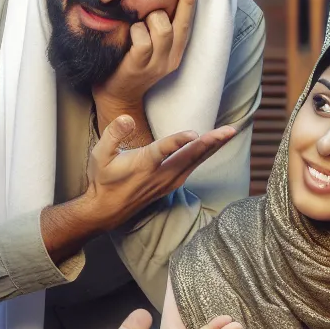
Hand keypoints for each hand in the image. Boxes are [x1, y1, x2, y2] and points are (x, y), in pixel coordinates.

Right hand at [82, 114, 235, 231]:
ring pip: (195, 162)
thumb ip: (113, 134)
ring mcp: (168, 182)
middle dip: (211, 142)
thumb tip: (127, 118)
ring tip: (229, 133)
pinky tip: (215, 146)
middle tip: (230, 130)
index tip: (194, 133)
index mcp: (143, 164)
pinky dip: (205, 155)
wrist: (106, 210)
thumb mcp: (99, 155)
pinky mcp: (171, 184)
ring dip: (214, 147)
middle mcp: (160, 174)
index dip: (178, 141)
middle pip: (190, 156)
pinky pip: (193, 167)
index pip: (163, 150)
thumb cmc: (102, 180)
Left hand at [93, 0, 196, 109]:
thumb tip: (156, 0)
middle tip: (143, 21)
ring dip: (145, 22)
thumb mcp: (150, 47)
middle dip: (159, 12)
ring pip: (161, 27)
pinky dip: (134, 33)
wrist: (116, 96)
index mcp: (175, 51)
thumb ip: (156, 28)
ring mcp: (156, 64)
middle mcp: (170, 58)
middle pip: (174, 21)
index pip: (186, 21)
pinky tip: (127, 39)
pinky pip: (142, 40)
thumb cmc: (130, 64)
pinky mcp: (139, 66)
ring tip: (134, 32)